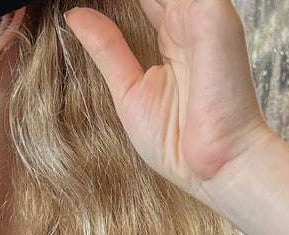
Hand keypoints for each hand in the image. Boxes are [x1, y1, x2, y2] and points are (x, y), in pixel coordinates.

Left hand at [63, 2, 275, 205]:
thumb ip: (106, 49)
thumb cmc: (177, 142)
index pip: (145, 0)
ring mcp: (203, 12)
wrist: (214, 165)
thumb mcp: (128, 91)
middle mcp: (190, 20)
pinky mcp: (213, 11)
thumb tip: (75, 15)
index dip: (119, 0)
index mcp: (173, 38)